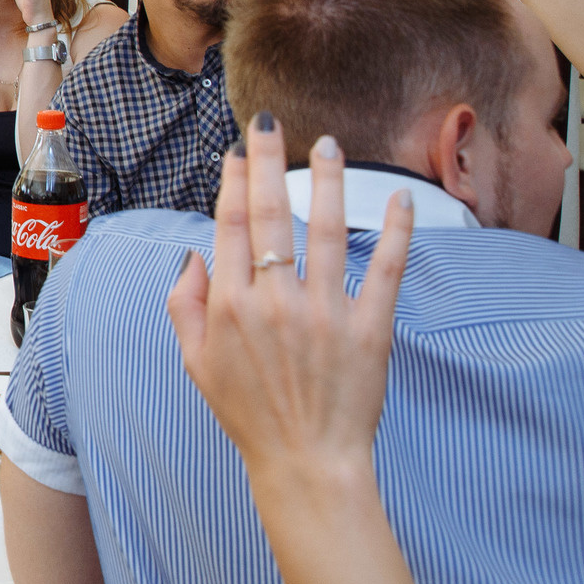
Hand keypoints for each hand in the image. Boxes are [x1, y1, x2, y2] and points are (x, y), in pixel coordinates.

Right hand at [167, 122, 412, 494]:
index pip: (230, 223)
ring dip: (327, 180)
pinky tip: (399, 199)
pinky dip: (394, 232)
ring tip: (329, 144)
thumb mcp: (195, 362)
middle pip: (271, 212)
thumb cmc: (248, 414)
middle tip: (269, 121)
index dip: (234, 180)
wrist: (306, 462)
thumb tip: (195, 256)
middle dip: (268, 159)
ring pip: (325, 229)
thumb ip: (184, 305)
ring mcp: (325, 312)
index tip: (238, 151)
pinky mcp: (369, 329)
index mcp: (230, 305)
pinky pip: (384, 269)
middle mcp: (275, 300)